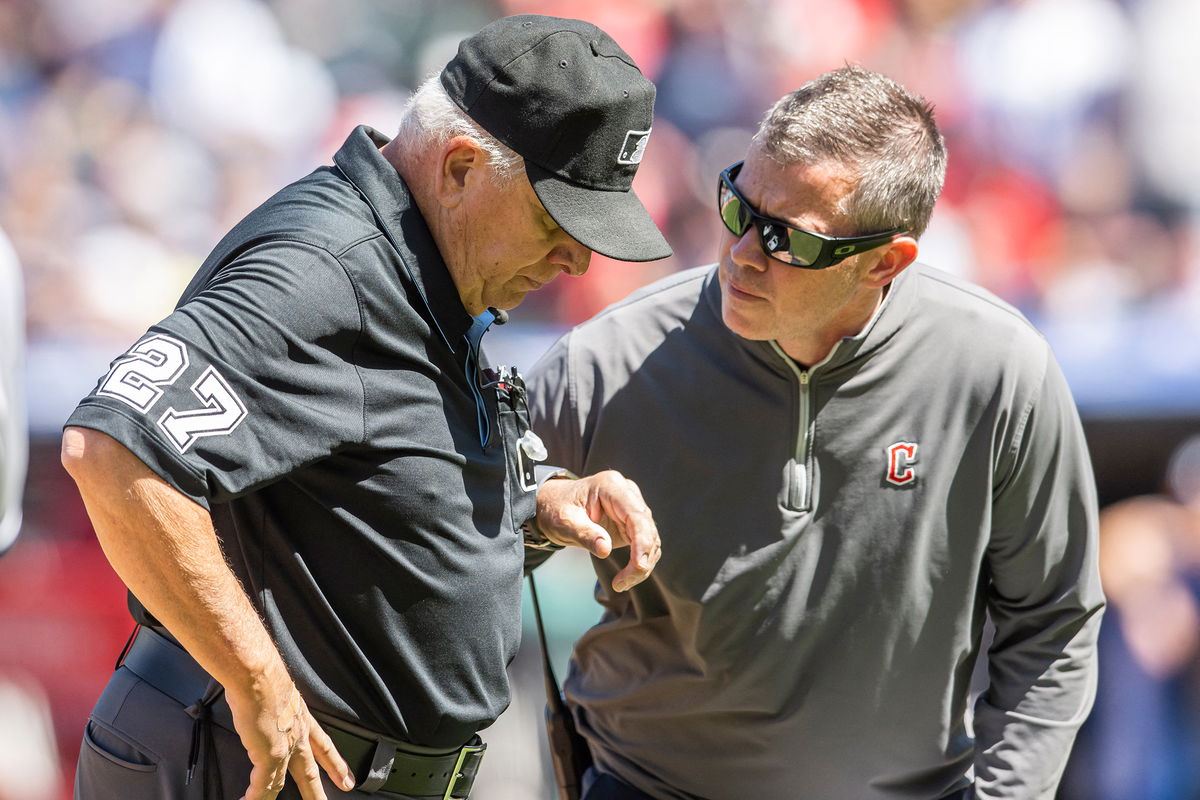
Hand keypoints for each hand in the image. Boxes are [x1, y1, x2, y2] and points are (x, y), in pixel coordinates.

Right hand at [224, 662, 354, 799]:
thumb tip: (262, 703)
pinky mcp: (270, 755)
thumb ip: (275, 702)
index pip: (323, 745)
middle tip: (340, 795)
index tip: (346, 776)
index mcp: (301, 718)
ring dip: (289, 797)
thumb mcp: (278, 690)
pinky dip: (257, 797)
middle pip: (311, 769)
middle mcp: (297, 734)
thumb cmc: (262, 674)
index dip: (335, 762)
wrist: (257, 674)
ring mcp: (285, 747)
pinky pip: (263, 785)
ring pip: (288, 781)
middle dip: (320, 788)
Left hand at [535, 470, 660, 591]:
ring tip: (620, 584)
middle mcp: (628, 494)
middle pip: (647, 529)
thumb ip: (584, 534)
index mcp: (611, 486)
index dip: (642, 541)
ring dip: (641, 565)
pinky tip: (624, 578)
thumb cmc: (558, 509)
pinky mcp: (632, 523)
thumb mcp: (564, 521)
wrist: (555, 506)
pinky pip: (644, 544)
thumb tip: (605, 550)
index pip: (636, 515)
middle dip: (640, 560)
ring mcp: (632, 508)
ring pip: (650, 539)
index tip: (638, 566)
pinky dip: (638, 563)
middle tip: (621, 584)